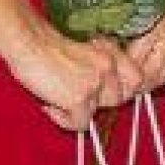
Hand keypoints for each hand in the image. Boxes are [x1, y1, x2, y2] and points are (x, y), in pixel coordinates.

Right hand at [12, 27, 131, 131]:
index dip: (121, 89)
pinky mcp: (79, 98)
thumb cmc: (47, 46)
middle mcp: (108, 66)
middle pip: (118, 98)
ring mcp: (95, 83)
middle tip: (75, 98)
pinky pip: (81, 123)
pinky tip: (50, 106)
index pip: (136, 79)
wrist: (27, 42)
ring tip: (59, 102)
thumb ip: (99, 69)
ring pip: (99, 112)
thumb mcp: (85, 52)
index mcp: (111, 52)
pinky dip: (64, 120)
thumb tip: (102, 94)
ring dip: (79, 111)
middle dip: (97, 102)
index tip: (102, 93)